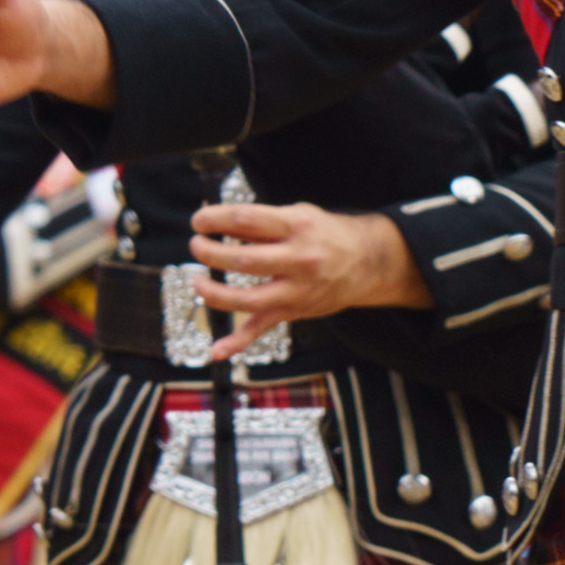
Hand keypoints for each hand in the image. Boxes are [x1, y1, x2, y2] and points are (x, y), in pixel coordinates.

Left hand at [188, 197, 417, 335]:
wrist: (368, 262)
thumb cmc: (327, 234)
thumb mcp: (299, 215)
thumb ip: (263, 221)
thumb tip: (220, 225)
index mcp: (297, 226)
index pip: (246, 220)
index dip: (215, 219)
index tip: (199, 221)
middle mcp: (299, 259)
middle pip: (244, 259)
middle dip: (211, 253)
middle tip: (197, 246)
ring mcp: (297, 289)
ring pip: (248, 298)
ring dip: (215, 292)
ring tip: (197, 282)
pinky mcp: (295, 310)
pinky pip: (263, 328)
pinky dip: (238, 342)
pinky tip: (217, 350)